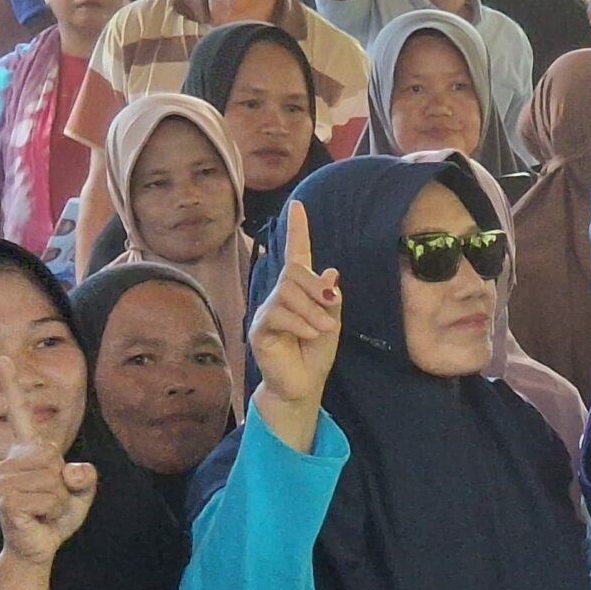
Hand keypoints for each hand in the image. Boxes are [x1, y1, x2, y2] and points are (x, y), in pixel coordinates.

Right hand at [0, 359, 95, 565]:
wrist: (40, 545)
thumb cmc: (57, 515)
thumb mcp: (82, 492)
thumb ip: (86, 477)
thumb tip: (70, 470)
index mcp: (28, 451)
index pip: (19, 413)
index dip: (12, 385)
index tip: (2, 359)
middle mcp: (10, 460)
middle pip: (53, 455)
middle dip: (65, 483)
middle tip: (52, 498)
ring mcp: (4, 479)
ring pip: (52, 479)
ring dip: (59, 500)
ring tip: (45, 508)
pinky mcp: (7, 499)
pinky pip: (48, 497)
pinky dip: (54, 510)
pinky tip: (39, 517)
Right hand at [247, 199, 342, 410]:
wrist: (303, 384)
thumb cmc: (315, 352)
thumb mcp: (331, 322)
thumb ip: (329, 298)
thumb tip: (330, 271)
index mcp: (298, 291)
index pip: (296, 254)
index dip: (298, 230)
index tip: (298, 205)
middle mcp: (279, 296)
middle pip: (293, 272)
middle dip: (314, 286)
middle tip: (330, 307)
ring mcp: (266, 311)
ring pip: (286, 293)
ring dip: (311, 311)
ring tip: (322, 329)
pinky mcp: (259, 329)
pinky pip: (278, 314)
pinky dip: (299, 323)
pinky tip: (309, 335)